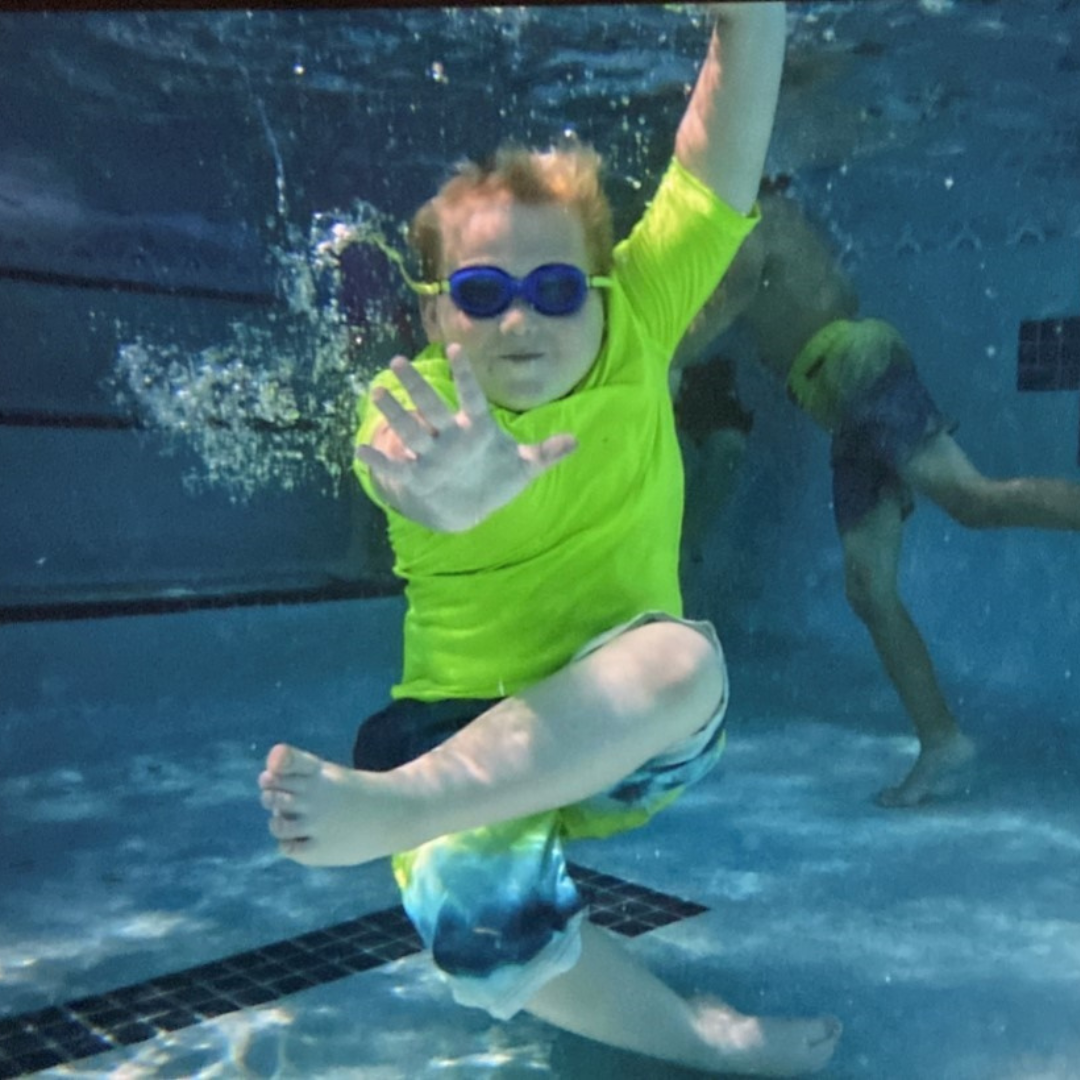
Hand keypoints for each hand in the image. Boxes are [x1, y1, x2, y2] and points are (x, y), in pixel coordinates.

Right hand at [355, 344, 577, 530]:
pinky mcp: (416, 476)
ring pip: (410, 429)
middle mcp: (449, 435)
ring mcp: (430, 454)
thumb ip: (546, 453)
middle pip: (431, 406)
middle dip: (416, 386)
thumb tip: (576, 441)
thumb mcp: (524, 467)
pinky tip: (360, 450)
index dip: (464, 376)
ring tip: (376, 391)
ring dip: (394, 413)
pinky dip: (378, 459)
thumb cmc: (496, 477)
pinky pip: (395, 466)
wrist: (471, 504)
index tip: (456, 350)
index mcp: (476, 427)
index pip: (471, 396)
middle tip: (397, 361)